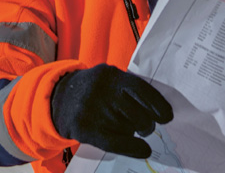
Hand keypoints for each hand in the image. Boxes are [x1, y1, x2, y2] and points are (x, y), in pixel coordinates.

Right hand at [50, 64, 172, 158]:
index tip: (167, 117)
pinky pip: (115, 142)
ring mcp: (91, 109)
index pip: (141, 90)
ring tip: (125, 128)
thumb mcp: (108, 80)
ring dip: (133, 133)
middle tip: (146, 127)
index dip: (158, 105)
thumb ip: (129, 89)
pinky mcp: (83, 127)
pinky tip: (143, 150)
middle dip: (147, 124)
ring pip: (127, 128)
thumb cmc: (93, 91)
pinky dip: (133, 148)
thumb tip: (159, 110)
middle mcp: (102, 90)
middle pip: (138, 114)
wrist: (57, 98)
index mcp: (111, 74)